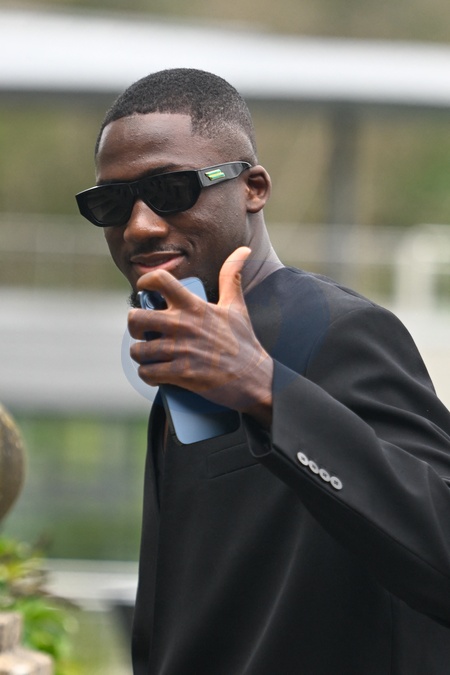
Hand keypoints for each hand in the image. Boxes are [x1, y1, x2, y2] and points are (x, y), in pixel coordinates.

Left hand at [128, 247, 272, 426]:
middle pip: (136, 318)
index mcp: (194, 306)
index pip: (159, 281)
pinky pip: (147, 372)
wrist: (255, 379)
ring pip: (138, 350)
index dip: (145, 282)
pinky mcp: (181, 374)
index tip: (144, 290)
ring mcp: (181, 350)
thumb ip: (231, 276)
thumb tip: (243, 249)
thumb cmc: (244, 342)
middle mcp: (184, 325)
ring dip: (141, 355)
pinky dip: (148, 375)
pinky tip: (155, 373)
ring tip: (149, 356)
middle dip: (134, 326)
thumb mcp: (236, 307)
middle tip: (143, 331)